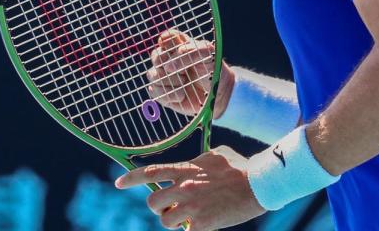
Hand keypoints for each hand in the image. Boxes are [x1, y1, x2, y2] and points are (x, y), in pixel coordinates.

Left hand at [115, 146, 265, 230]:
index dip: (131, 178)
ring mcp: (191, 206)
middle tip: (173, 207)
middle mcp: (184, 186)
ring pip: (165, 220)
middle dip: (159, 207)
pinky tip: (204, 225)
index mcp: (186, 169)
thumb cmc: (241, 167)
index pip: (150, 172)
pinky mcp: (201, 224)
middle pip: (153, 202)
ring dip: (174, 221)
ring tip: (190, 217)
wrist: (259, 183)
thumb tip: (193, 165)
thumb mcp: (216, 155)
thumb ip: (199, 161)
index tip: (118, 183)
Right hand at [147, 29, 233, 117]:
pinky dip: (170, 94)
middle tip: (184, 71)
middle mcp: (168, 58)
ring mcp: (163, 75)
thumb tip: (171, 62)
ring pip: (152, 74)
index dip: (170, 44)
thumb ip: (191, 52)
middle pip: (156, 55)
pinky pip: (155, 91)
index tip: (180, 51)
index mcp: (179, 45)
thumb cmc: (213, 71)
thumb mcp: (208, 55)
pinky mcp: (161, 92)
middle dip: (169, 64)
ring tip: (185, 82)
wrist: (218, 95)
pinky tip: (182, 95)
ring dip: (170, 80)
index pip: (167, 37)